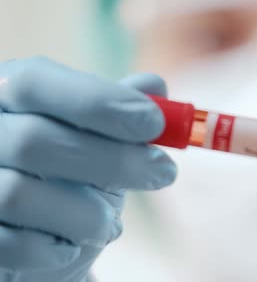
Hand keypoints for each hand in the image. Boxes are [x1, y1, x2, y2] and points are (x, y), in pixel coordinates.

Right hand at [0, 57, 176, 280]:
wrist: (29, 239)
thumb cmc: (66, 178)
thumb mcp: (95, 140)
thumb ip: (117, 111)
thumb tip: (155, 86)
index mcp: (3, 93)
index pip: (37, 82)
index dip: (101, 101)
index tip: (156, 124)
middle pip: (34, 140)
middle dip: (114, 160)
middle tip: (165, 172)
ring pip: (19, 195)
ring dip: (86, 214)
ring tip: (110, 222)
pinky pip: (7, 245)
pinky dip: (52, 249)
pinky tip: (68, 247)